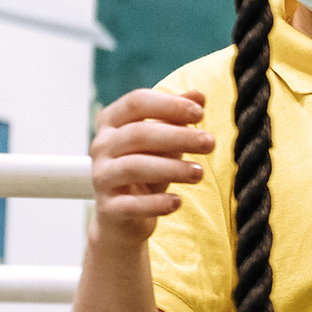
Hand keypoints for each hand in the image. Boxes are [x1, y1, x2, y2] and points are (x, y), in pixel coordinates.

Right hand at [88, 88, 211, 247]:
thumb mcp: (164, 141)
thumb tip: (199, 95)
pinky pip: (131, 204)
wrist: (124, 216)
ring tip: (200, 173)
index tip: (200, 112)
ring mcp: (101, 177)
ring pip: (134, 167)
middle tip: (210, 143)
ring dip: (171, 168)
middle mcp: (101, 146)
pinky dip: (156, 203)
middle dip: (178, 137)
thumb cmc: (147, 169)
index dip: (169, 105)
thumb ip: (177, 117)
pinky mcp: (108, 208)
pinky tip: (177, 202)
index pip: (136, 102)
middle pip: (138, 134)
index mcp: (111, 122)